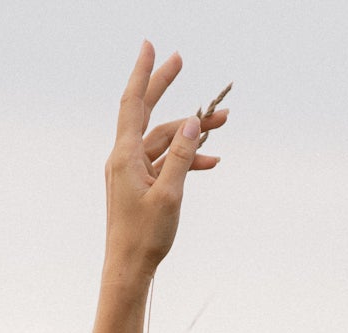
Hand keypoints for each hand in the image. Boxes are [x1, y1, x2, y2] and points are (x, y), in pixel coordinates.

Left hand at [104, 44, 227, 284]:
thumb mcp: (169, 195)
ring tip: (223, 122)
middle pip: (147, 113)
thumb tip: (190, 123)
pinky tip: (210, 161)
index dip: (143, 73)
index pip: (133, 103)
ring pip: (163, 140)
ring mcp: (132, 172)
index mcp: (125, 156)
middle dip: (164, 87)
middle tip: (179, 60)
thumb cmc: (145, 237)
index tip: (151, 47)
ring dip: (190, 132)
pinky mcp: (141, 186)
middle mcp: (124, 159)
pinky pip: (165, 163)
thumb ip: (180, 157)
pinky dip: (186, 160)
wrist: (129, 270)